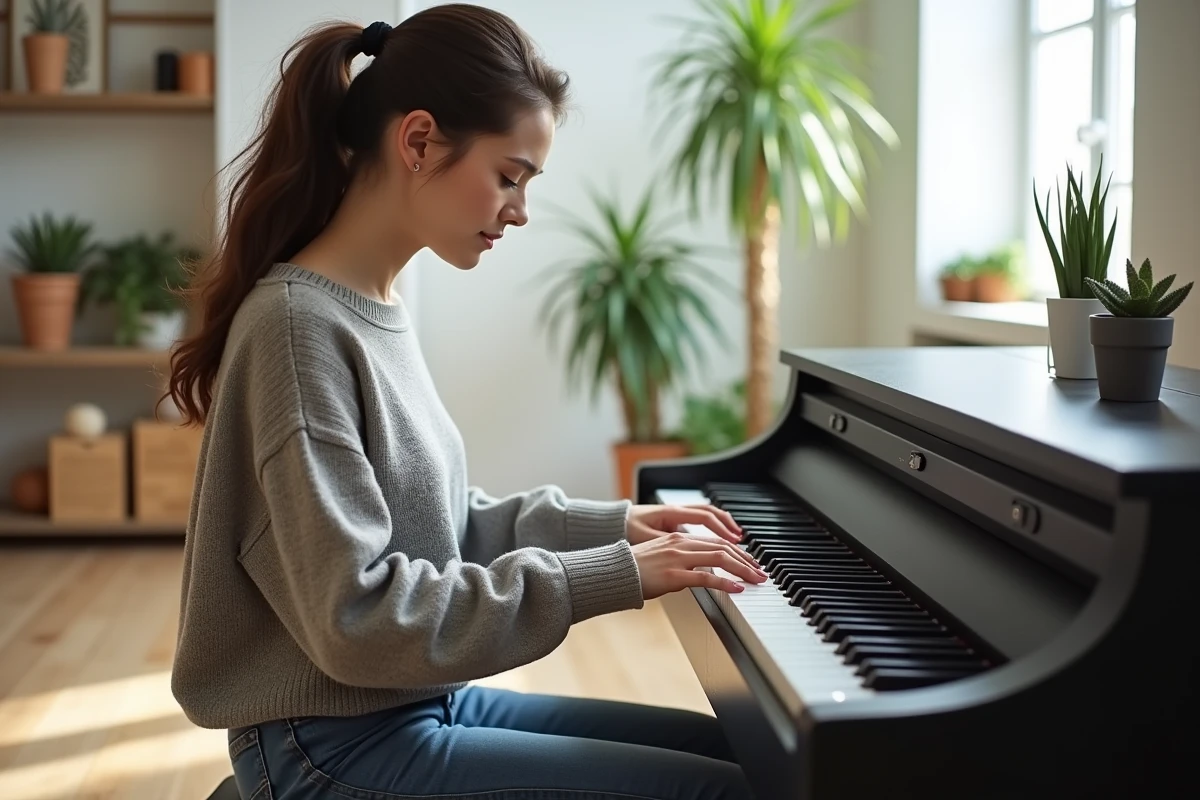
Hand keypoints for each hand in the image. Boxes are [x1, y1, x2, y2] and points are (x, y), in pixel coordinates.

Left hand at [625, 503, 742, 545]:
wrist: (613, 523)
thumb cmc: (628, 530)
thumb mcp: (647, 539)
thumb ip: (670, 545)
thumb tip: (689, 553)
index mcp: (672, 512)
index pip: (706, 517)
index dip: (723, 530)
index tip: (736, 543)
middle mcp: (677, 510)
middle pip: (712, 515)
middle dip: (730, 530)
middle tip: (744, 546)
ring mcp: (677, 514)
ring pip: (708, 515)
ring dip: (725, 527)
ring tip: (739, 542)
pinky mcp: (675, 522)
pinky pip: (700, 521)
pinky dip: (714, 528)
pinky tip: (721, 540)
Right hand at [632, 533, 768, 599]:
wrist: (614, 573)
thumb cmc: (635, 569)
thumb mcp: (662, 558)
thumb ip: (682, 560)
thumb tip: (700, 572)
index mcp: (679, 538)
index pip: (716, 542)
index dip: (737, 552)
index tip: (750, 562)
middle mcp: (681, 544)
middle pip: (723, 548)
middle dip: (746, 560)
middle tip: (760, 572)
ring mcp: (678, 559)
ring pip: (719, 559)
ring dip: (742, 570)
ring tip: (755, 580)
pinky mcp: (674, 576)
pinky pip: (705, 578)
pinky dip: (724, 583)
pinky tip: (737, 589)